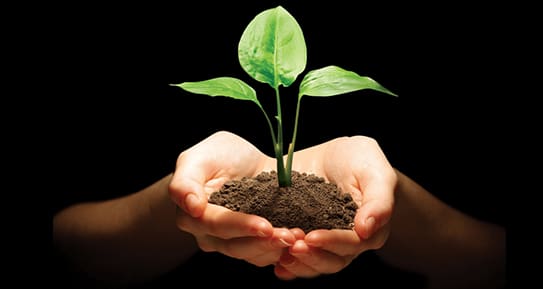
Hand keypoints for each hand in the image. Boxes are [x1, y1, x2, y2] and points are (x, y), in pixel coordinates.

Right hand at [169, 131, 296, 265]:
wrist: (243, 164)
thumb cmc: (218, 157)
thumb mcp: (198, 157)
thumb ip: (186, 181)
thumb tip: (191, 206)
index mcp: (194, 215)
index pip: (217, 225)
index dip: (241, 226)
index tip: (265, 225)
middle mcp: (210, 236)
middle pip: (236, 246)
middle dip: (264, 242)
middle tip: (290, 235)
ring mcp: (232, 244)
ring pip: (253, 255)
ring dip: (277, 248)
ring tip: (299, 237)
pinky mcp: (254, 246)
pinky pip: (267, 256)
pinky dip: (284, 251)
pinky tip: (300, 241)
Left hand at [273, 136, 396, 279]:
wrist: (332, 156)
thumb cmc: (360, 160)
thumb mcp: (374, 171)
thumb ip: (378, 200)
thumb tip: (366, 230)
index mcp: (366, 230)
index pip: (351, 243)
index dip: (332, 242)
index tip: (313, 237)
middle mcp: (344, 243)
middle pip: (330, 260)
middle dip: (311, 256)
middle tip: (293, 245)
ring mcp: (321, 242)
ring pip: (311, 264)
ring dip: (296, 262)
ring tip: (280, 251)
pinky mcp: (300, 237)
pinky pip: (293, 258)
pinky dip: (283, 262)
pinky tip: (273, 261)